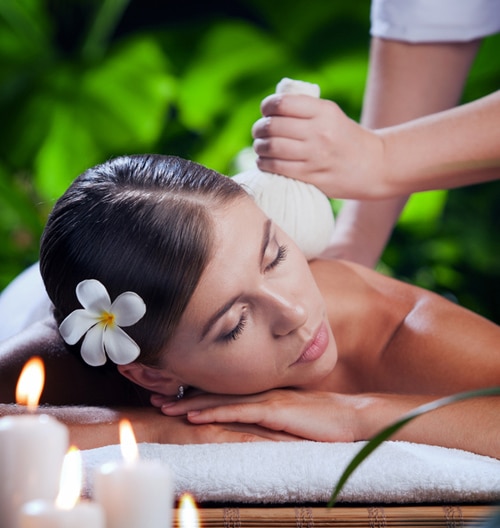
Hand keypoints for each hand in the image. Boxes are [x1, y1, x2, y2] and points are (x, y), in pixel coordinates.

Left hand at [160, 389, 359, 442]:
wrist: (351, 417)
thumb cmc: (322, 420)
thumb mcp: (290, 416)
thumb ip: (270, 415)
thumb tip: (249, 421)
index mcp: (262, 394)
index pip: (223, 392)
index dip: (195, 394)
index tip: (170, 396)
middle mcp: (260, 392)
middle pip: (214, 393)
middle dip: (182, 395)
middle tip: (154, 397)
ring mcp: (267, 400)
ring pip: (221, 401)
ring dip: (190, 404)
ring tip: (164, 407)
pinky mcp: (275, 412)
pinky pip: (239, 412)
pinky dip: (214, 414)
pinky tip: (194, 416)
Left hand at [252, 94, 386, 199]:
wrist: (375, 165)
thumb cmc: (346, 138)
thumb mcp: (331, 115)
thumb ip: (305, 111)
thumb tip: (270, 111)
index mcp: (324, 111)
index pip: (282, 103)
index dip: (267, 107)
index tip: (265, 112)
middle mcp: (319, 132)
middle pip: (273, 126)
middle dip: (259, 129)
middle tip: (258, 132)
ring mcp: (316, 156)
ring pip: (272, 148)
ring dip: (259, 148)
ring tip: (260, 148)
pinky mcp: (312, 176)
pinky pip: (278, 168)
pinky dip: (265, 164)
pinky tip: (264, 162)